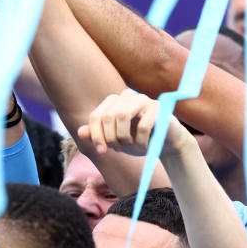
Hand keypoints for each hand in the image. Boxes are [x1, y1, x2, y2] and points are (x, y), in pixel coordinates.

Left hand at [77, 88, 194, 158]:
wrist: (166, 143)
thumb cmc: (138, 139)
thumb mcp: (115, 140)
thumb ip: (97, 135)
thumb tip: (80, 132)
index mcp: (113, 101)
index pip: (96, 116)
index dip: (96, 136)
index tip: (102, 151)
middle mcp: (127, 96)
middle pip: (108, 117)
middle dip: (111, 138)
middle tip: (120, 150)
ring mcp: (143, 99)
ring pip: (123, 116)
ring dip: (126, 139)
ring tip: (133, 148)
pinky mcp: (158, 108)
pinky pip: (143, 126)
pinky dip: (141, 141)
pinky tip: (146, 146)